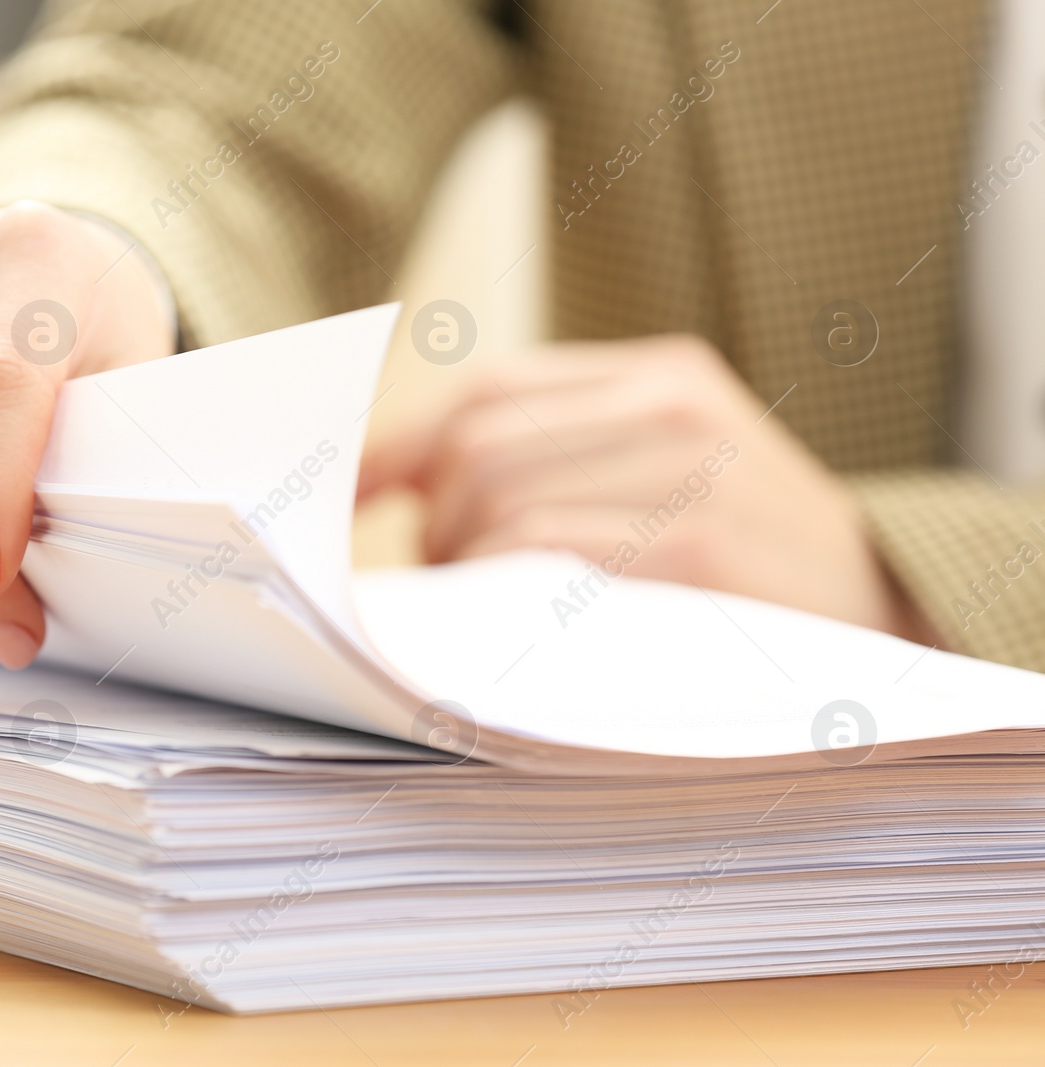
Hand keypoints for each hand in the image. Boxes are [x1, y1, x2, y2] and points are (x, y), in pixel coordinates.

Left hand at [359, 334, 936, 640]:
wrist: (891, 626)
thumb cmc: (751, 567)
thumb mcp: (674, 478)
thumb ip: (564, 463)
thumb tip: (401, 502)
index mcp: (662, 376)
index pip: (487, 391)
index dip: (399, 449)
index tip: (349, 502)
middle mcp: (673, 404)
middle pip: (475, 445)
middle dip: (429, 525)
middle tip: (440, 587)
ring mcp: (688, 469)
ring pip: (495, 498)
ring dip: (456, 567)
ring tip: (478, 613)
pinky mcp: (694, 545)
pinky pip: (538, 549)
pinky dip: (492, 591)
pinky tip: (503, 624)